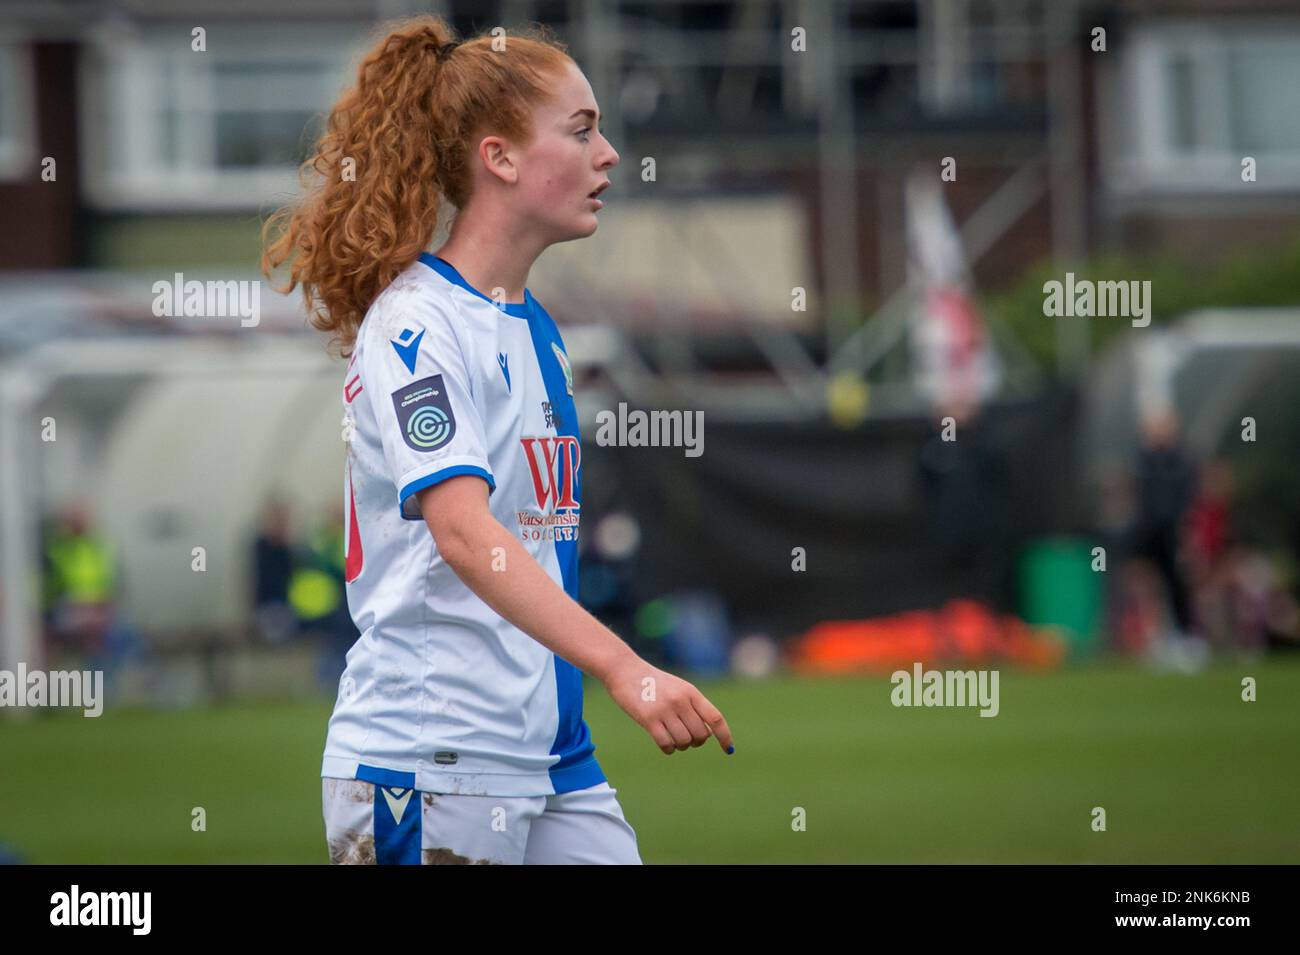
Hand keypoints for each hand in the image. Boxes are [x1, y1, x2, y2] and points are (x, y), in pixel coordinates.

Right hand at [600, 655, 733, 755]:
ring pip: (684, 741)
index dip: (724, 736)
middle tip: (687, 738)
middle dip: (696, 742)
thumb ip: (693, 707)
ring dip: (681, 746)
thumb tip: (707, 734)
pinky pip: (666, 744)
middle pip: (701, 734)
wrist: (624, 670)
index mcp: (691, 692)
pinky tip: (666, 746)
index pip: (716, 718)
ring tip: (674, 740)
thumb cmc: (652, 682)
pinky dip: (669, 749)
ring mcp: (664, 710)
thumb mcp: (678, 688)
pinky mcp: (648, 719)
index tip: (728, 749)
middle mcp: (680, 701)